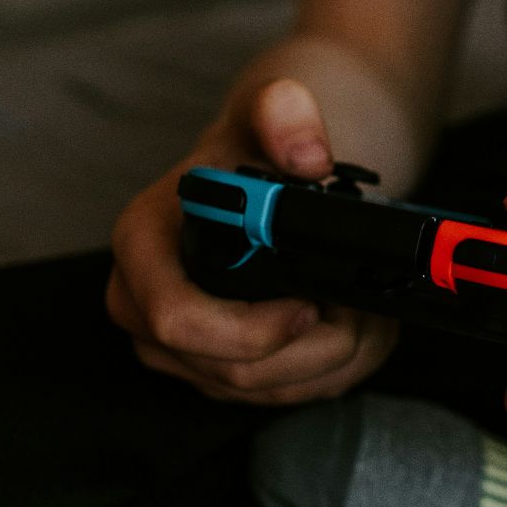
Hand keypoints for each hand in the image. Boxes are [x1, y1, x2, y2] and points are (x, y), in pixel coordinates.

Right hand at [107, 77, 398, 403]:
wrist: (264, 174)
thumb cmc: (255, 148)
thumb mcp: (270, 112)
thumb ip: (285, 114)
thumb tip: (308, 156)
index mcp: (142, 245)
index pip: (177, 319)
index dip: (249, 328)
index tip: (311, 303)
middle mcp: (145, 306)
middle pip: (231, 369)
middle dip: (312, 346)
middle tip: (361, 305)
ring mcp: (180, 349)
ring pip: (266, 389)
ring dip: (332, 356)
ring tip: (364, 307)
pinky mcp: (217, 373)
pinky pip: (282, 395)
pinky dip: (332, 368)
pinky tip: (353, 324)